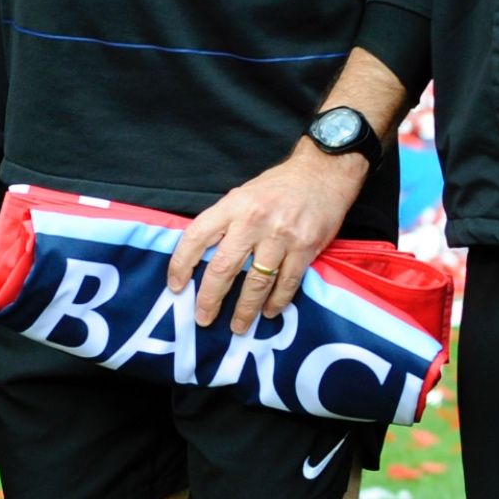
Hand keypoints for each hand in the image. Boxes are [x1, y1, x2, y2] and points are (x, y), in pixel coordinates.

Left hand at [168, 142, 366, 333]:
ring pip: (257, 281)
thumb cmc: (278, 186)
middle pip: (224, 266)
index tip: (176, 286)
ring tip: (237, 326)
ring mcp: (281, 235)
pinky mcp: (305, 247)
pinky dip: (276, 301)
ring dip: (245, 309)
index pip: (197, 236)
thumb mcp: (243, 194)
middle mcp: (254, 220)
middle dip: (210, 298)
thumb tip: (203, 257)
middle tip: (202, 318)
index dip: (181, 264)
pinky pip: (287, 283)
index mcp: (233, 205)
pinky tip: (268, 311)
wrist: (322, 173)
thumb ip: (225, 221)